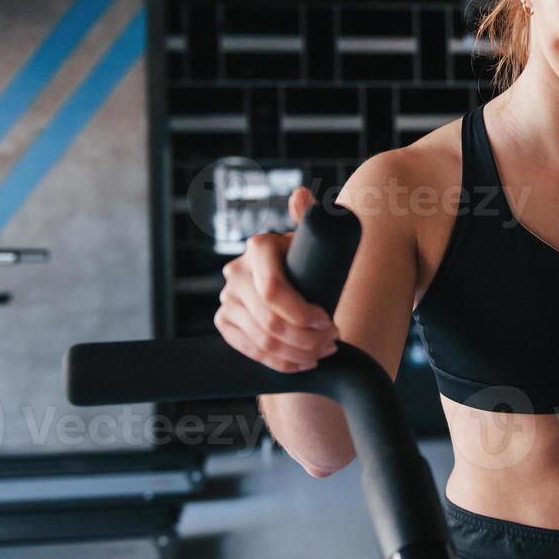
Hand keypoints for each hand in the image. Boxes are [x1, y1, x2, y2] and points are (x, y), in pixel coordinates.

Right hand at [213, 187, 341, 372]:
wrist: (291, 279)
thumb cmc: (308, 256)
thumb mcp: (313, 238)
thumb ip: (311, 216)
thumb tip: (300, 196)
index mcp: (258, 248)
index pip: (273, 290)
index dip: (302, 313)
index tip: (329, 321)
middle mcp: (235, 272)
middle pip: (270, 321)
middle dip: (307, 337)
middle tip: (334, 340)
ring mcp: (227, 300)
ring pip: (263, 340)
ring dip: (298, 352)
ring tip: (325, 351)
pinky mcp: (225, 322)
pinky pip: (250, 351)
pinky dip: (280, 363)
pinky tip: (303, 362)